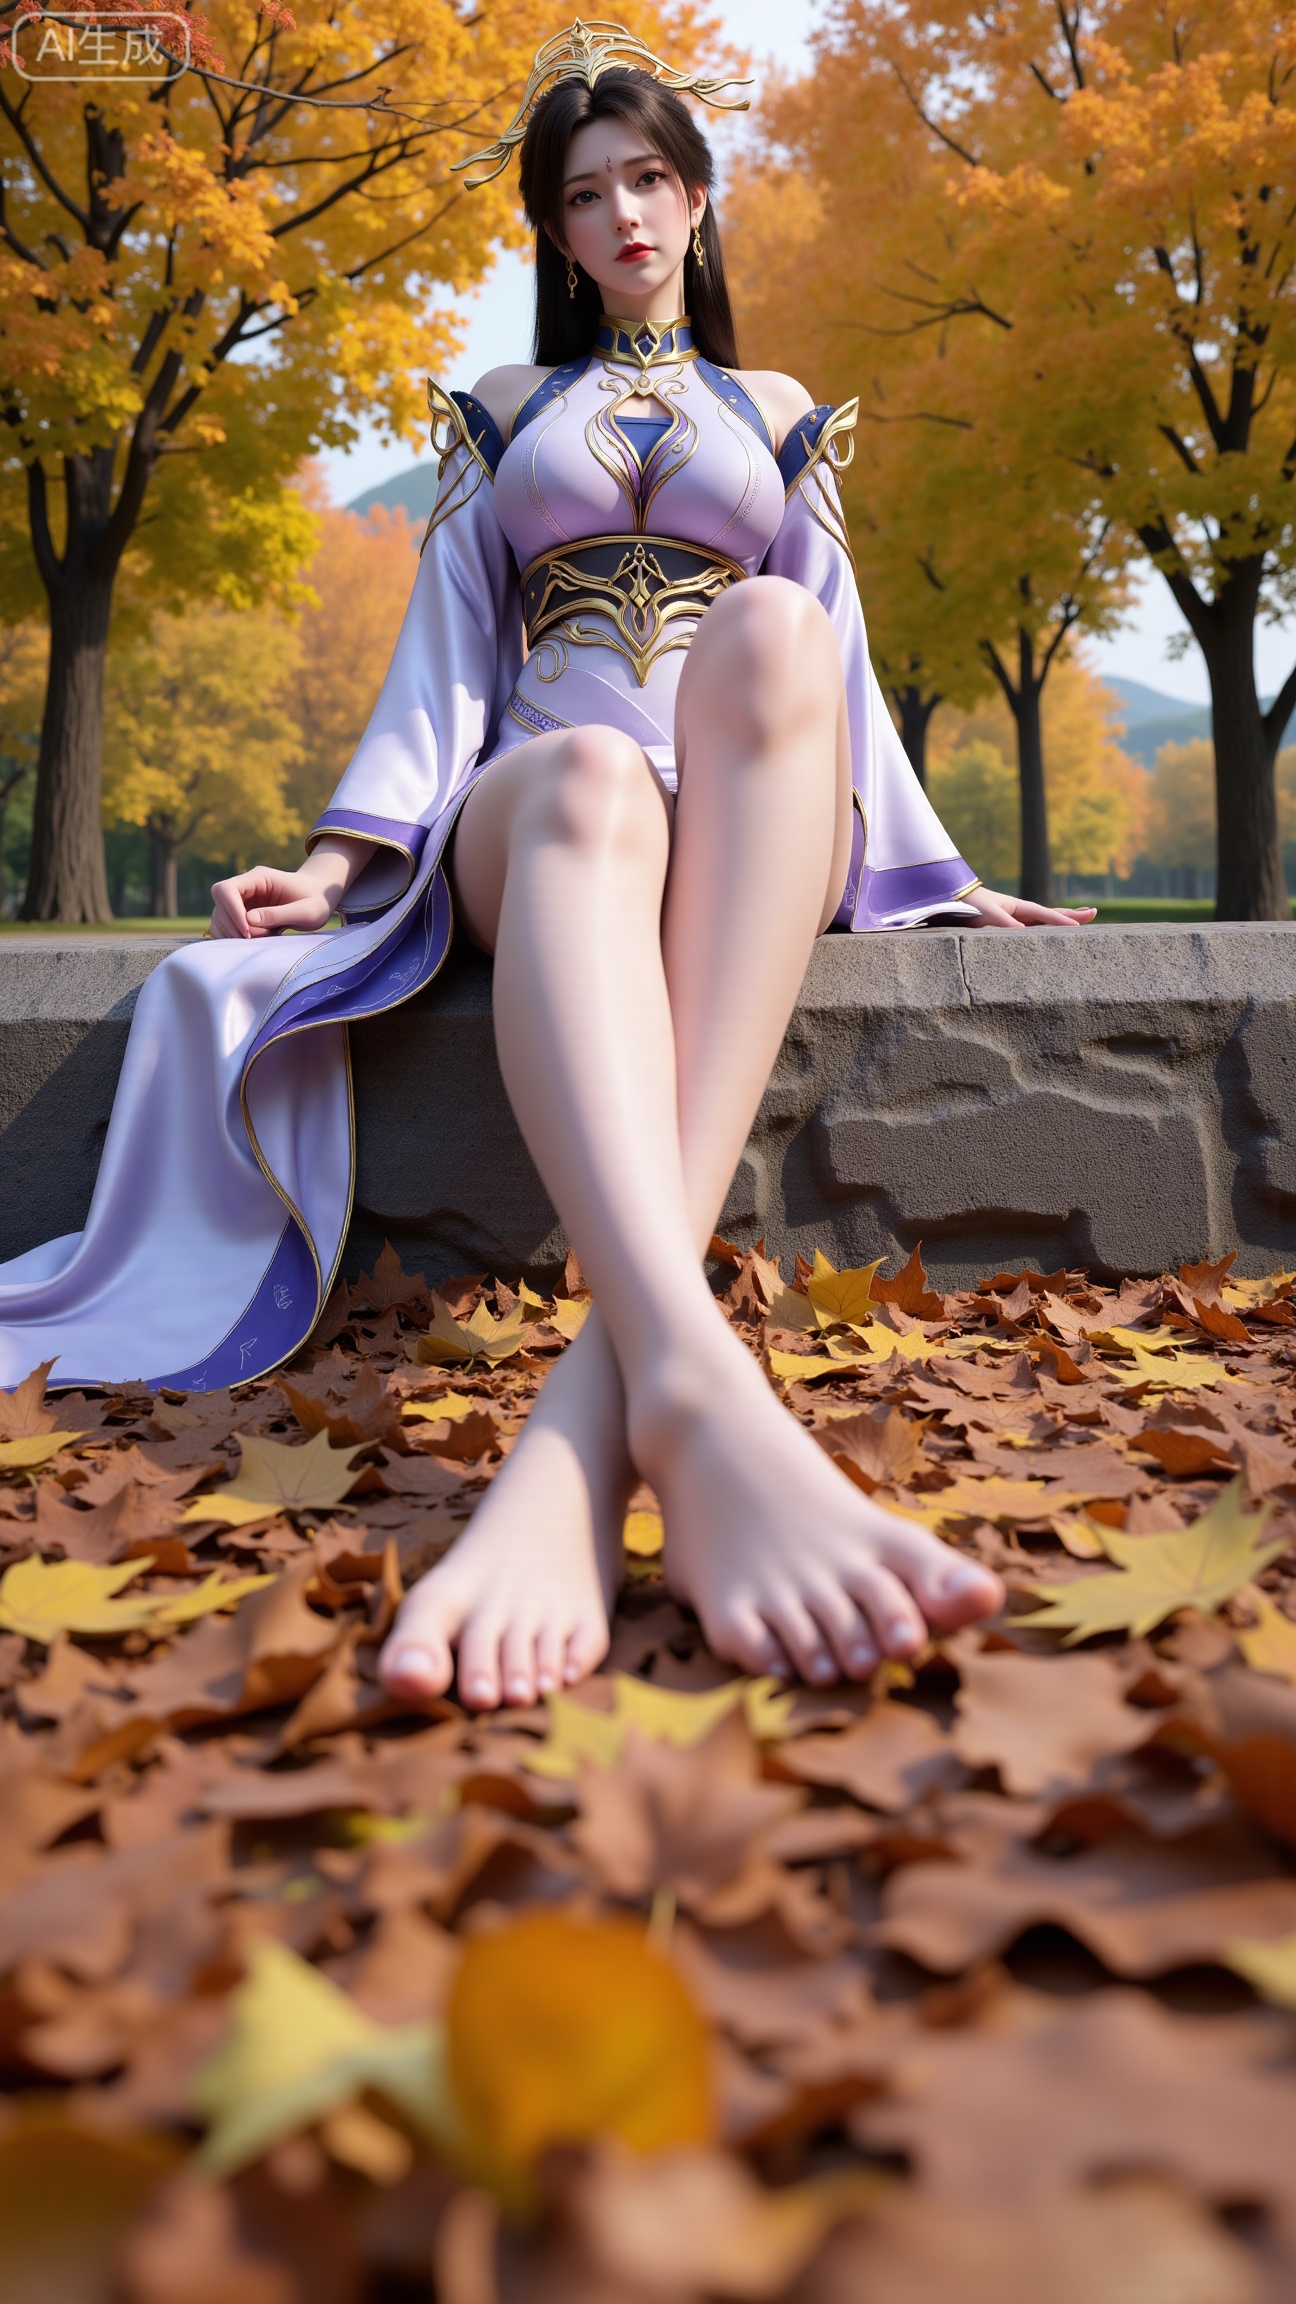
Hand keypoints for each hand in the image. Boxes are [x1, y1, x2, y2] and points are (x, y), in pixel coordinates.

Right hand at [209, 837, 374, 938]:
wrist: (320, 897)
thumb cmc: (317, 900)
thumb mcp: (306, 911)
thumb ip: (279, 914)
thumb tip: (249, 920)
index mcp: (259, 878)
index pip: (227, 889)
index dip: (231, 911)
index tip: (247, 932)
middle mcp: (246, 887)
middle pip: (220, 905)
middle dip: (234, 927)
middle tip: (259, 938)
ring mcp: (243, 901)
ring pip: (220, 918)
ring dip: (235, 934)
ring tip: (264, 937)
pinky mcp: (243, 914)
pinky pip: (227, 927)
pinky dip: (236, 937)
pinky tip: (259, 940)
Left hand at [963, 888, 1097, 929]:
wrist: (949, 898)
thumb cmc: (968, 906)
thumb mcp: (988, 916)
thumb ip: (1007, 925)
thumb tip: (1026, 935)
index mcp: (1016, 906)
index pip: (1044, 914)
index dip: (1061, 921)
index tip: (1079, 927)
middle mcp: (1018, 911)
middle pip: (1050, 914)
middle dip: (1071, 914)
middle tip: (1093, 913)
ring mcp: (1012, 918)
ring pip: (1042, 921)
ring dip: (1060, 921)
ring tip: (1079, 921)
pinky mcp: (1004, 926)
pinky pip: (1030, 929)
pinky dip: (1044, 930)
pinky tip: (1047, 934)